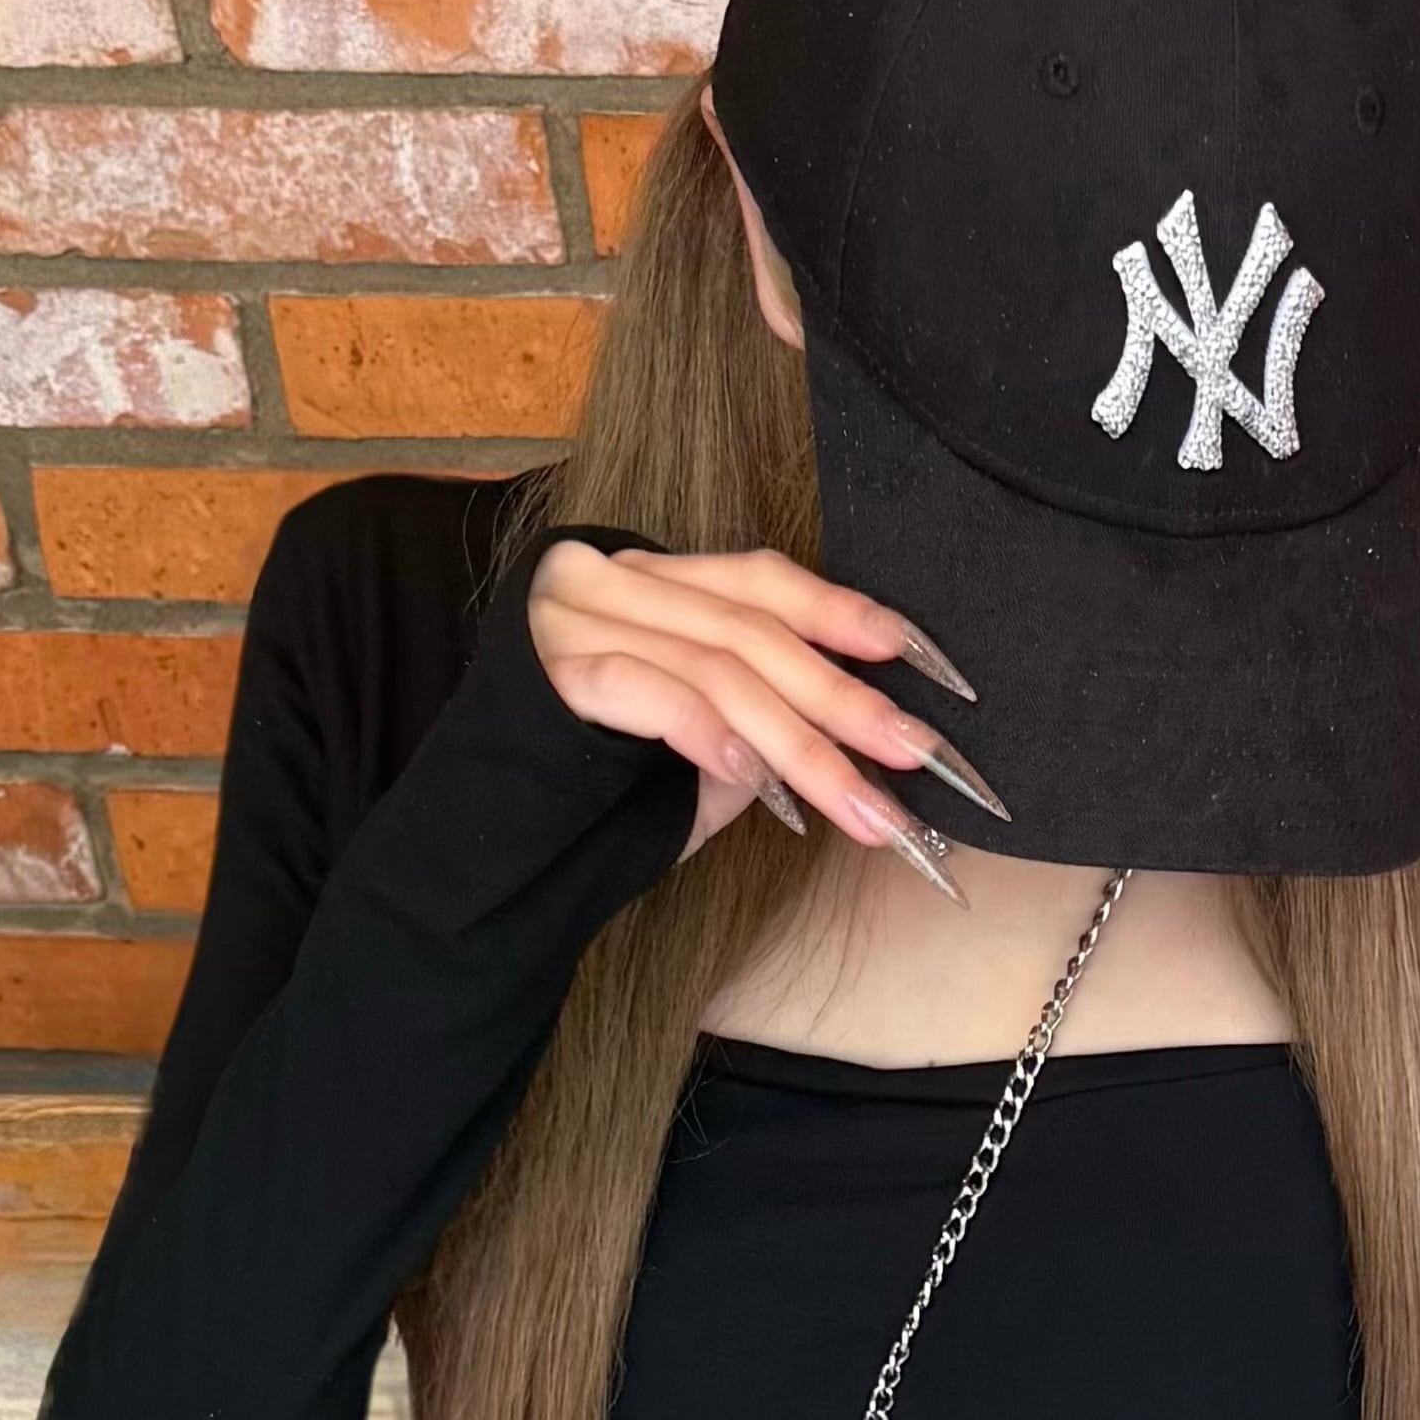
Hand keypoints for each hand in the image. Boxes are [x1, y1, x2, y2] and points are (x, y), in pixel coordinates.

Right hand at [525, 537, 996, 886]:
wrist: (501, 839)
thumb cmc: (610, 797)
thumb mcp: (707, 751)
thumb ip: (767, 723)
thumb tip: (865, 738)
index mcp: (654, 581)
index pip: (762, 580)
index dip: (841, 613)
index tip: (918, 656)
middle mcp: (610, 581)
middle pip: (752, 634)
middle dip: (843, 700)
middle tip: (915, 754)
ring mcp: (574, 620)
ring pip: (716, 671)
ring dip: (802, 746)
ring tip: (863, 806)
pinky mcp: (549, 674)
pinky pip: (648, 693)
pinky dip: (707, 735)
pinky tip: (756, 780)